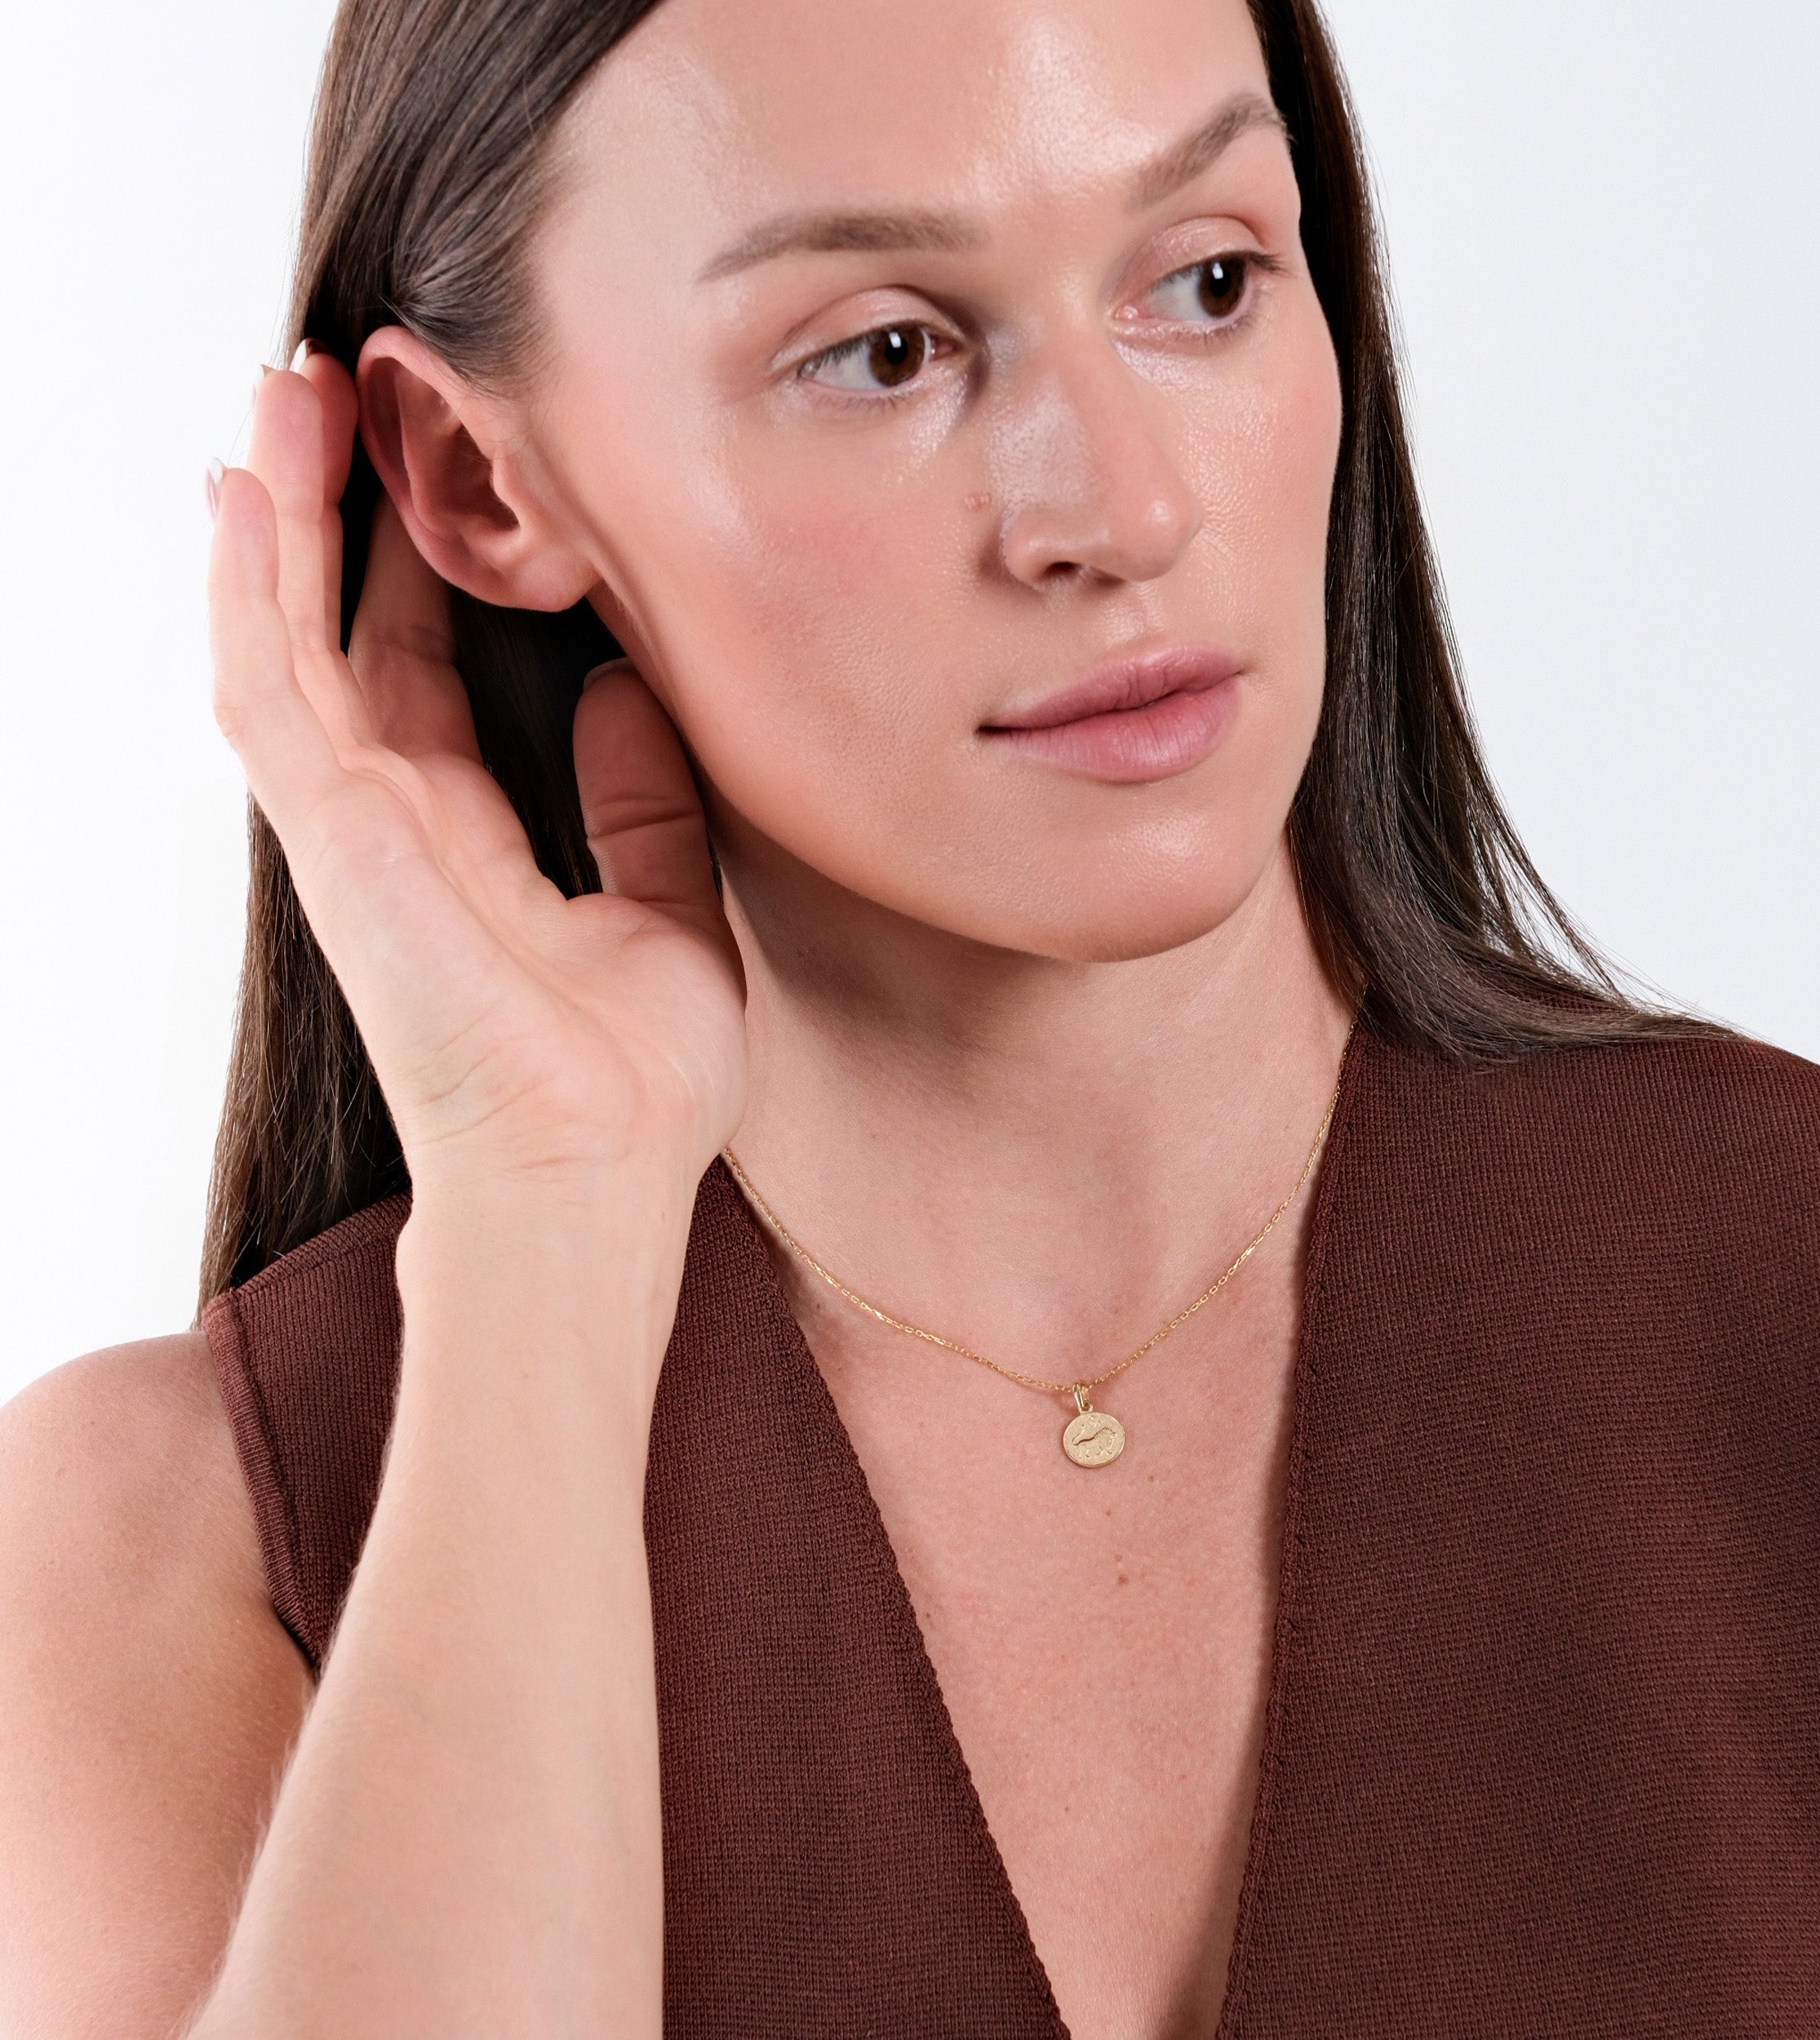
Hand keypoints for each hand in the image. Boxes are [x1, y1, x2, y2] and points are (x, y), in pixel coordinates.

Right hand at [208, 359, 745, 1229]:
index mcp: (465, 838)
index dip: (415, 574)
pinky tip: (249, 492)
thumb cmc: (633, 1081)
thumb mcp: (669, 908)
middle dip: (332, 511)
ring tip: (284, 393)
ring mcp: (351, 829)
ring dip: (278, 514)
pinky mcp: (334, 838)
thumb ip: (640, 803)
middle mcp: (392, 823)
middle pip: (339, 633)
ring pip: (286, 636)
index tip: (434, 477)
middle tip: (337, 391)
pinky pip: (273, 689)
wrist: (601, 1173)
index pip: (419, 676)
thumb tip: (622, 693)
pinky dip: (254, 590)